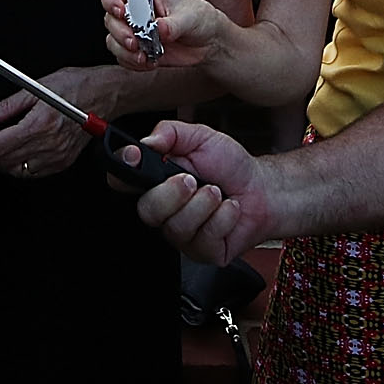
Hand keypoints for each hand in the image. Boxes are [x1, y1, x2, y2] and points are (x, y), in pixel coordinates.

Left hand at [0, 80, 90, 181]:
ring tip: (0, 146)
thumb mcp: (35, 87)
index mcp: (39, 124)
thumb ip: (6, 105)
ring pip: (18, 171)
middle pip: (6, 161)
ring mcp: (57, 156)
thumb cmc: (75, 86)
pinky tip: (19, 152)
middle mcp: (49, 144)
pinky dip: (21, 166)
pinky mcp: (63, 162)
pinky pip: (34, 173)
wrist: (104, 95)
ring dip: (4, 161)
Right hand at [99, 0, 220, 69]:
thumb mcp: (190, 17)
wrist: (208, 42)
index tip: (120, 12)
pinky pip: (123, 58)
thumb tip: (159, 28)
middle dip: (120, 33)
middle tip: (136, 42)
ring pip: (112, 40)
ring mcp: (134, 32)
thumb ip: (173, 23)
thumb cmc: (198, 18)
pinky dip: (133, 63)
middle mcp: (134, 11)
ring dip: (125, 51)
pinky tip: (151, 62)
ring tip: (144, 56)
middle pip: (110, 19)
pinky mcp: (138, 50)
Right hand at [129, 119, 270, 264]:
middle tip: (193, 179)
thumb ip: (171, 132)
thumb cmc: (229, 165)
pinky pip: (203, 239)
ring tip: (218, 192)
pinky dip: (222, 218)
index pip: (122, 180)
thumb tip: (146, 140)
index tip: (135, 155)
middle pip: (146, 210)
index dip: (122, 169)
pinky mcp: (201, 251)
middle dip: (171, 194)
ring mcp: (181, 234)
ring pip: (176, 227)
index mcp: (155, 180)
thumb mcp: (201, 137)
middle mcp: (163, 210)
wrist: (262, 190)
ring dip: (203, 205)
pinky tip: (230, 209)